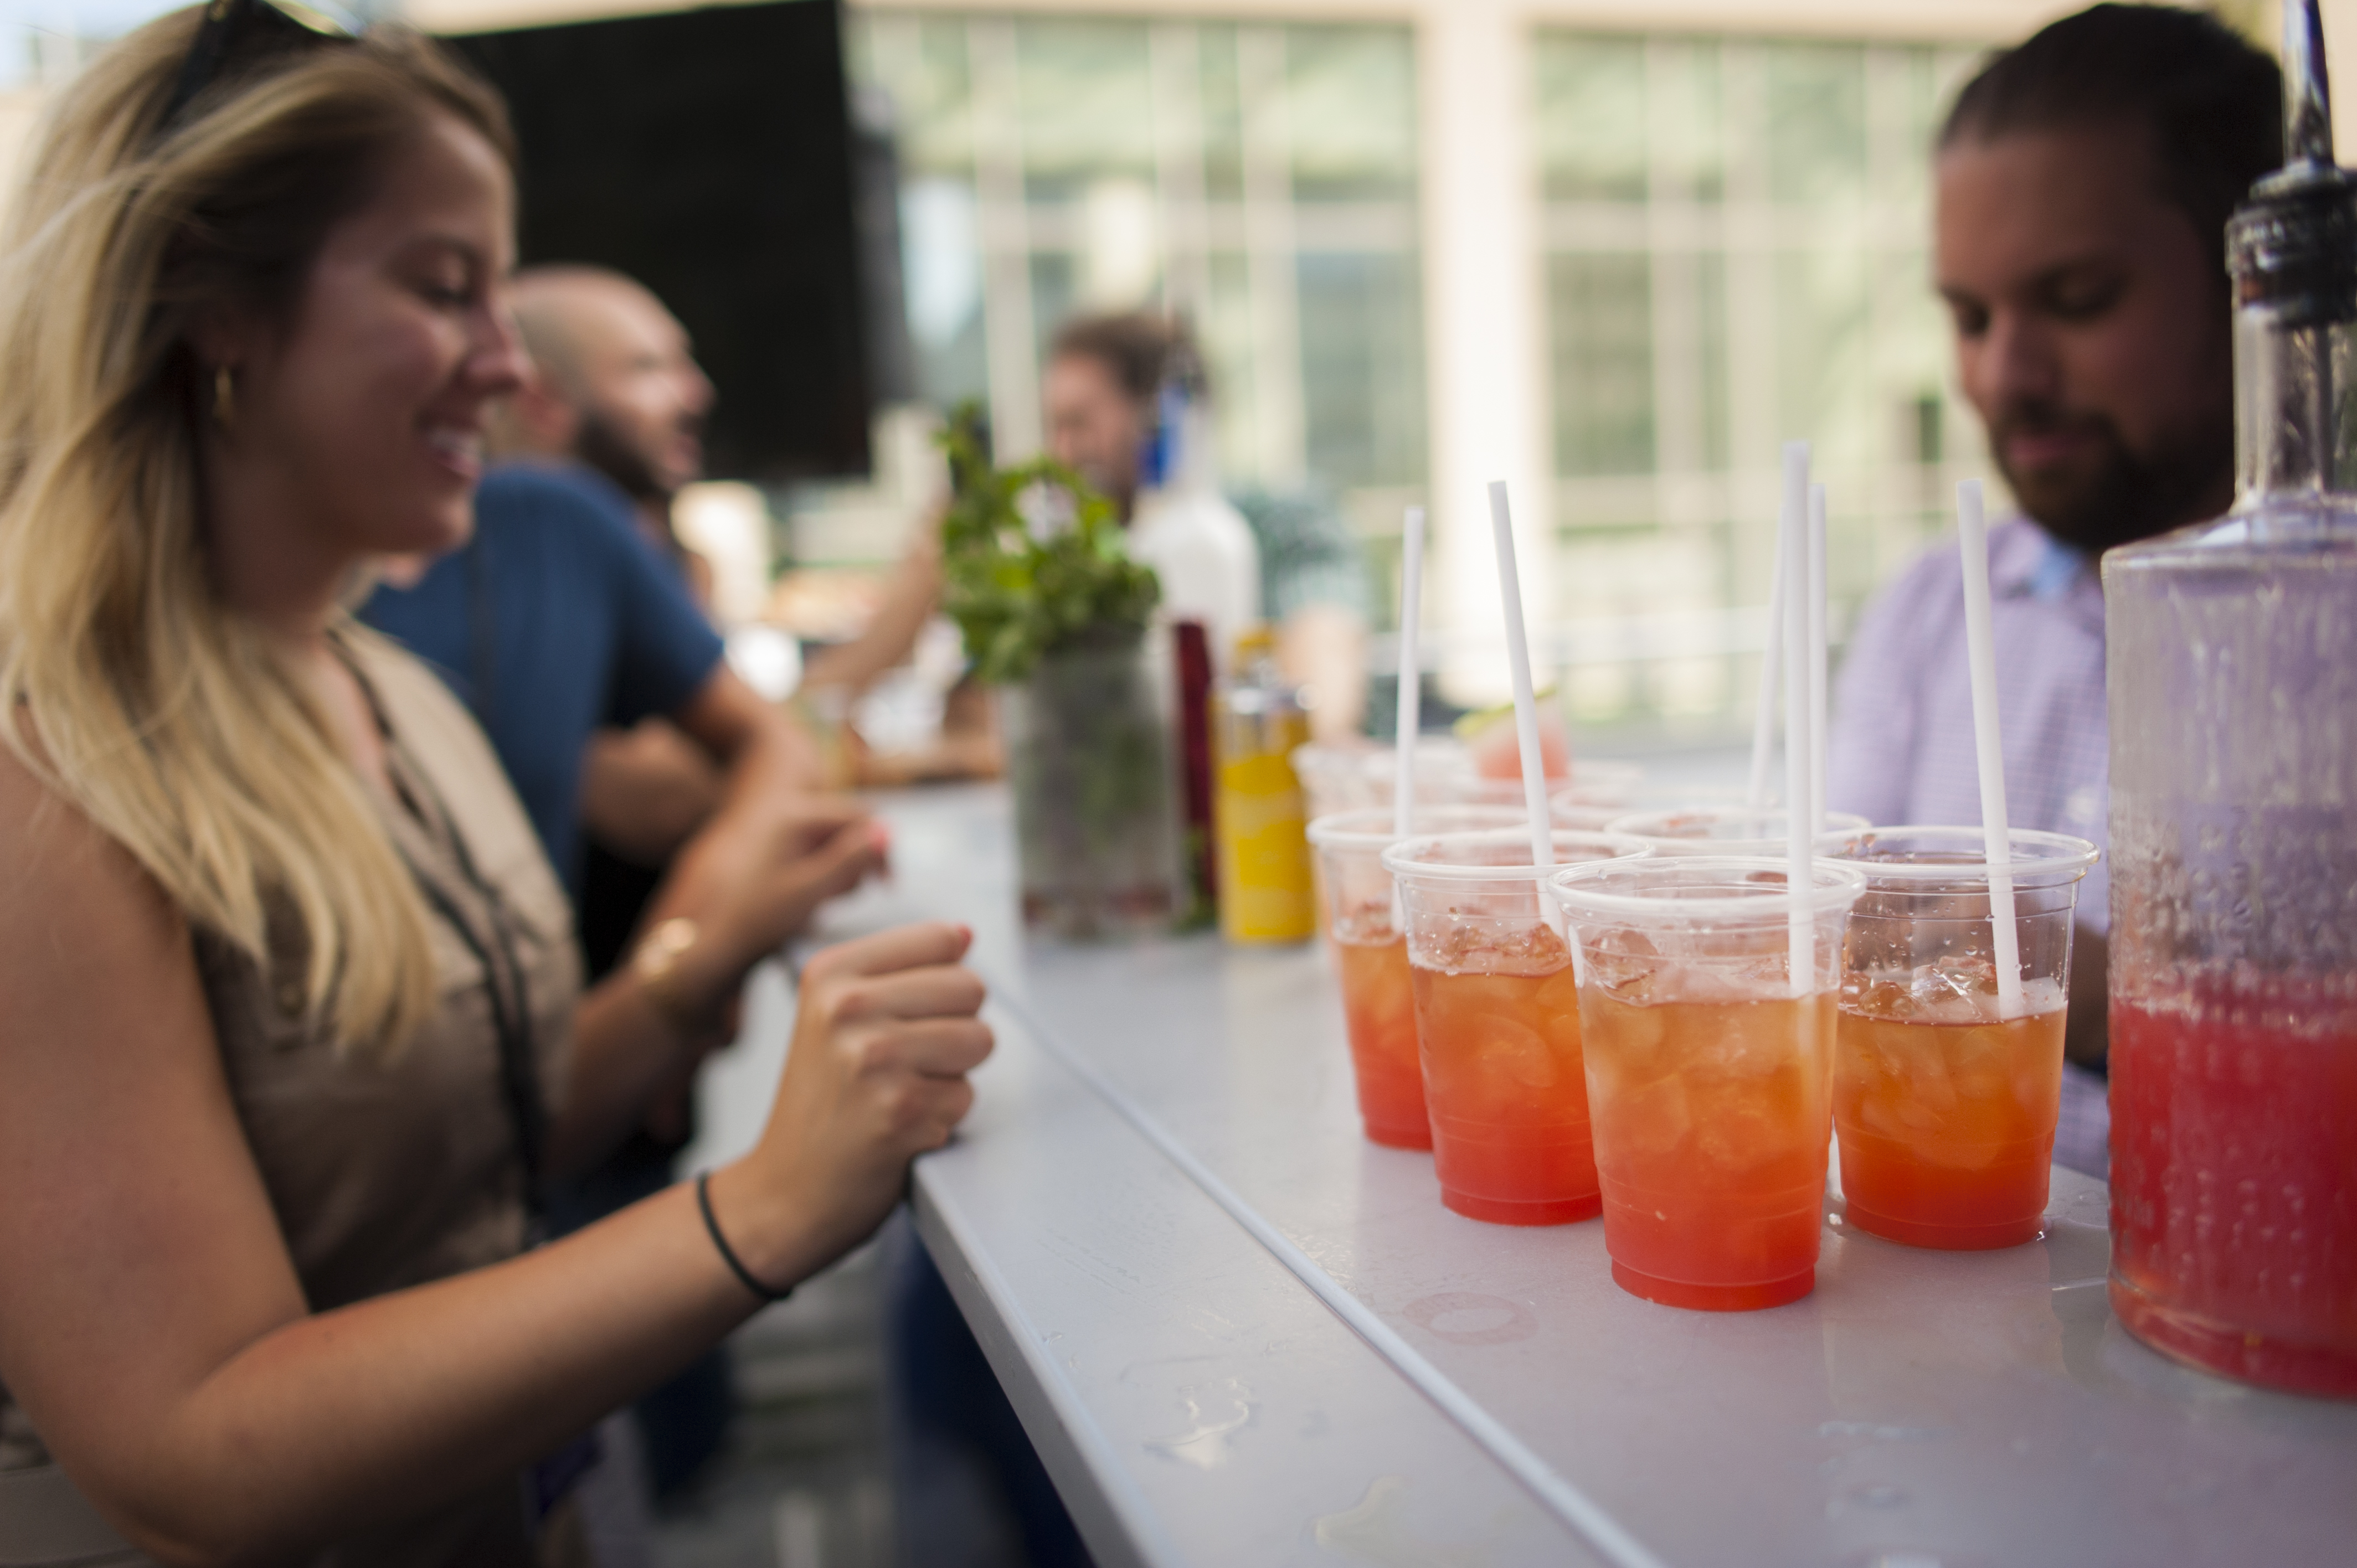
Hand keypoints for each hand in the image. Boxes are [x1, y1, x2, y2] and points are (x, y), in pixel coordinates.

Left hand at [656, 793, 889, 1019]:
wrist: (714, 941)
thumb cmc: (758, 917)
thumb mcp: (812, 890)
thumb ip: (852, 859)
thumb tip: (889, 832)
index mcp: (796, 816)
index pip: (861, 816)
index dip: (880, 849)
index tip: (887, 886)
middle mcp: (787, 814)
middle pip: (847, 828)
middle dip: (857, 862)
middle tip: (842, 898)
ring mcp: (780, 831)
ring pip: (833, 843)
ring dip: (840, 871)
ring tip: (822, 901)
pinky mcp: (776, 849)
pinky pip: (814, 853)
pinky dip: (821, 875)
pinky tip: (810, 900)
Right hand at [712, 922, 991, 1282]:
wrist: (782, 1193)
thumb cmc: (820, 1106)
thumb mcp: (832, 1018)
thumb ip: (898, 971)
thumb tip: (965, 934)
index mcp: (831, 973)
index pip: (942, 939)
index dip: (944, 982)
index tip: (910, 1013)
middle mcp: (849, 1007)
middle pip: (970, 988)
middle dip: (954, 1029)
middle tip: (906, 1064)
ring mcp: (875, 1058)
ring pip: (979, 1040)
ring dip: (953, 1074)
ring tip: (903, 1092)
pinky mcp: (902, 1109)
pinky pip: (966, 1095)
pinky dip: (942, 1118)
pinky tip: (899, 1128)